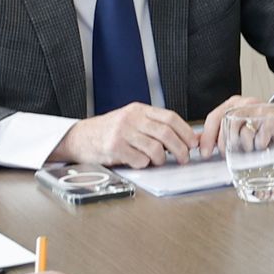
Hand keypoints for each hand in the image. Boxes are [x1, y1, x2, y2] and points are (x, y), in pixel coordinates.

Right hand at [53, 104, 196, 168]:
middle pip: (165, 133)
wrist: (80, 137)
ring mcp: (121, 132)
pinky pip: (139, 160)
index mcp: (139, 110)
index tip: (193, 144)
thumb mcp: (134, 122)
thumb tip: (189, 137)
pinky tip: (140, 162)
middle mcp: (131, 118)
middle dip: (180, 149)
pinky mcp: (114, 148)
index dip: (186, 132)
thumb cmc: (110, 131)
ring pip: (155, 148)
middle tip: (184, 158)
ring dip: (162, 159)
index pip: (170, 118)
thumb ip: (157, 127)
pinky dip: (144, 164)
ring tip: (159, 161)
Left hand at [193, 94, 273, 155]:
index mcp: (233, 103)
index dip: (208, 137)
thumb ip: (217, 132)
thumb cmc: (258, 124)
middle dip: (225, 146)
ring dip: (246, 147)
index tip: (205, 153)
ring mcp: (260, 110)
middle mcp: (246, 103)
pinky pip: (260, 139)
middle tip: (228, 154)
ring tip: (250, 147)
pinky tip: (262, 144)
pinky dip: (260, 146)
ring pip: (244, 135)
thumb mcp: (237, 124)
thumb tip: (197, 142)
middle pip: (227, 126)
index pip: (214, 118)